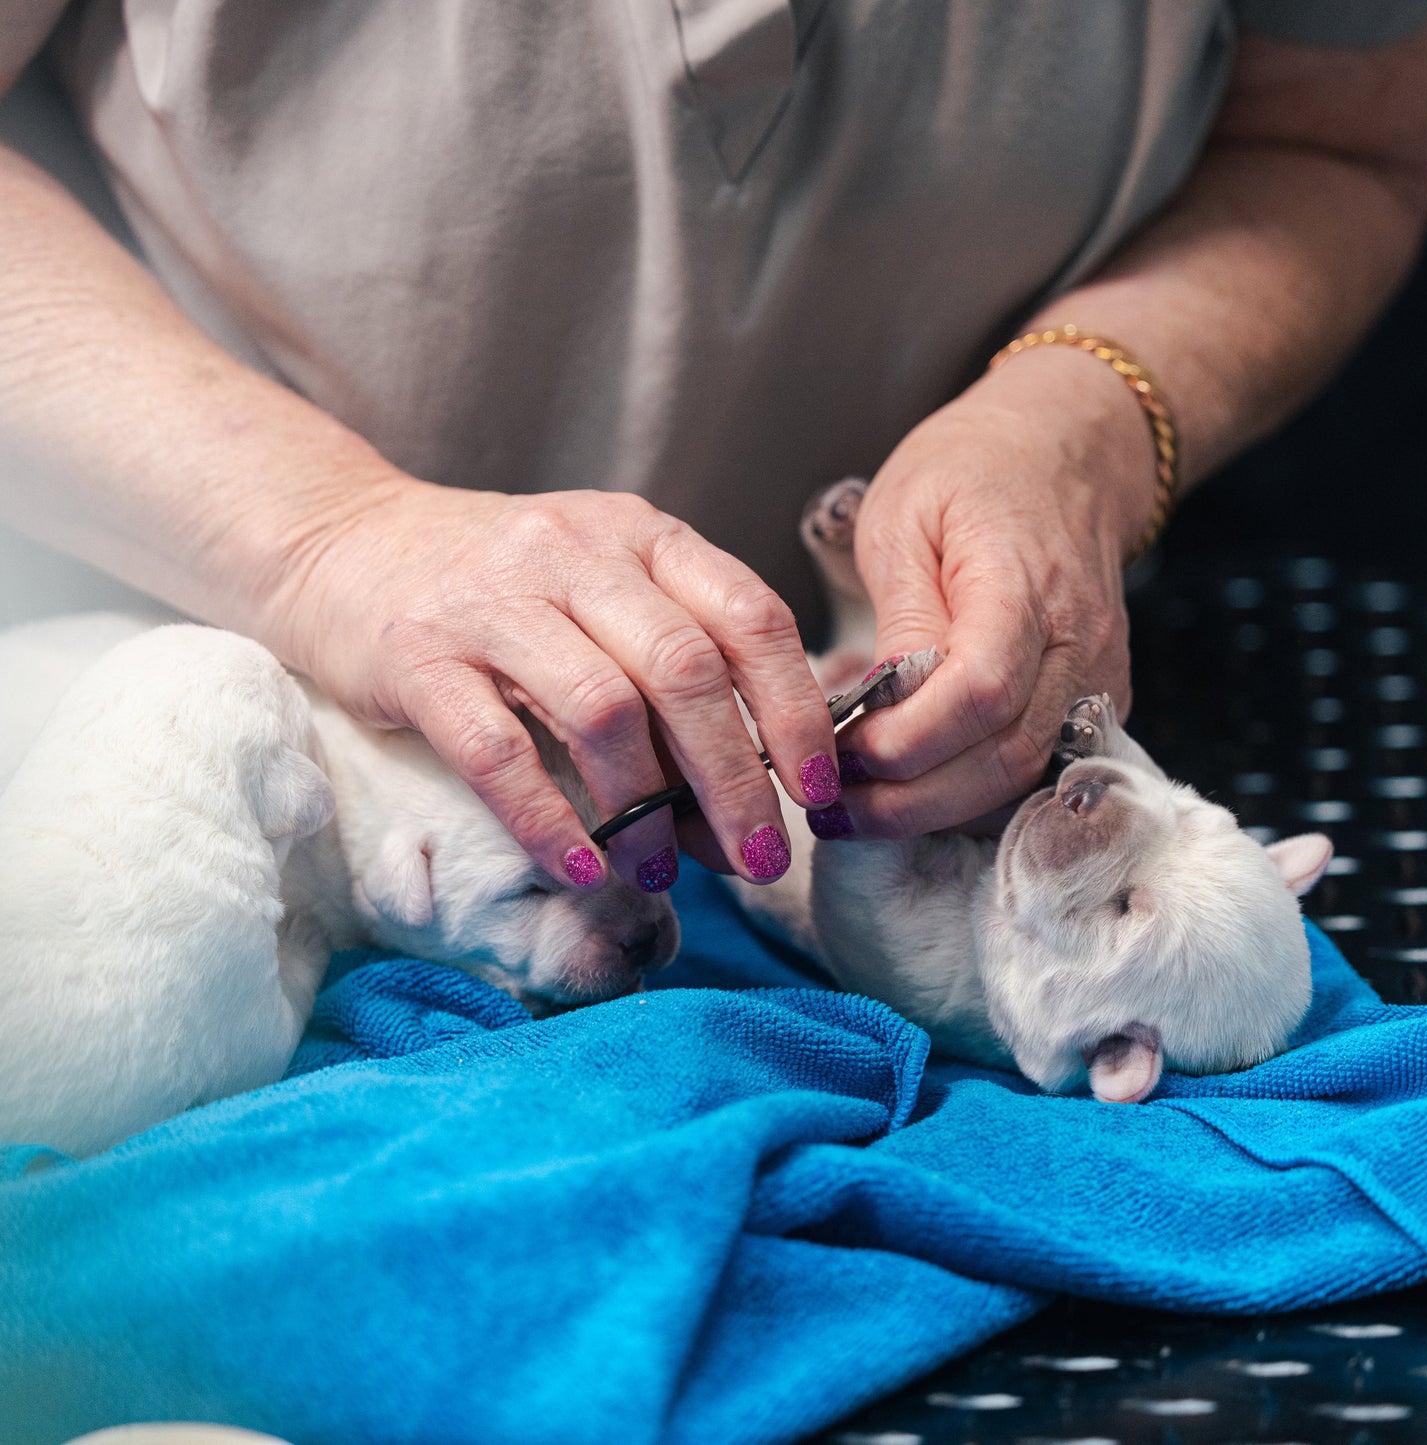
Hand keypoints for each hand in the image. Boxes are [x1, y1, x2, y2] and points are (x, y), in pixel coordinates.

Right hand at [269, 481, 837, 889]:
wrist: (343, 540)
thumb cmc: (497, 585)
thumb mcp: (601, 587)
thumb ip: (674, 660)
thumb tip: (749, 791)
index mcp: (641, 537)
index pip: (750, 616)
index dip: (797, 709)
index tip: (816, 789)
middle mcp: (576, 554)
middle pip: (687, 671)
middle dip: (737, 780)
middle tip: (760, 858)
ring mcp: (493, 599)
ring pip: (602, 708)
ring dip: (645, 807)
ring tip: (662, 869)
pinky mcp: (418, 653)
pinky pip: (497, 750)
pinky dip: (547, 820)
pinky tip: (579, 865)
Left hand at [835, 351, 1156, 835]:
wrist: (1065, 451)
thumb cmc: (972, 471)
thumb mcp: (904, 517)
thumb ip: (901, 617)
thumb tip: (876, 704)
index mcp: (1024, 584)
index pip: (980, 692)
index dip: (906, 742)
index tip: (838, 754)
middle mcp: (1079, 643)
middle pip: (1004, 758)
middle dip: (909, 802)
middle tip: (832, 811)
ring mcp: (1097, 679)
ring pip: (1021, 777)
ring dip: (934, 810)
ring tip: (858, 811)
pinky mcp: (1094, 702)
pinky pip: (1032, 768)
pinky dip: (968, 794)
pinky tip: (909, 792)